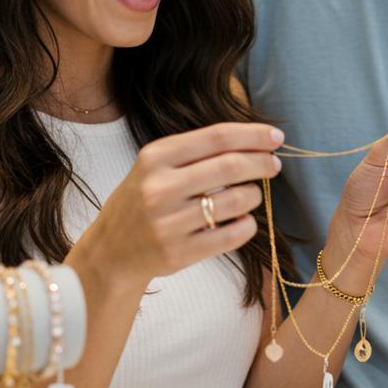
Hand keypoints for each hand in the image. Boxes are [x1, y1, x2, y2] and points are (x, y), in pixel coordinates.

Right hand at [79, 122, 283, 287]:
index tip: (276, 137)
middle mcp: (159, 187)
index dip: (253, 135)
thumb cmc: (144, 200)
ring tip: (252, 194)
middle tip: (275, 165)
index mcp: (155, 157)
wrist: (111, 251)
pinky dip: (247, 225)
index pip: (216, 137)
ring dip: (255, 195)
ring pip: (236, 200)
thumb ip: (197, 152)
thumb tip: (257, 141)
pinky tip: (244, 220)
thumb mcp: (156, 166)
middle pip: (230, 166)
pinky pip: (232, 235)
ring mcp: (168, 222)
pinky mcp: (178, 252)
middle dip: (262, 163)